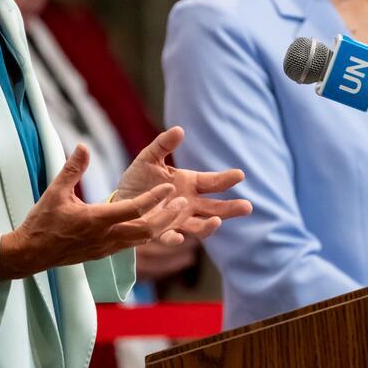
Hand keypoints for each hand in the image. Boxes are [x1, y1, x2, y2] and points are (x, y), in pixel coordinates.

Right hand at [0, 145, 192, 279]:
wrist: (31, 254)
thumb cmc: (42, 222)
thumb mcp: (55, 192)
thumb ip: (73, 169)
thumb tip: (83, 145)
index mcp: (96, 220)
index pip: (133, 209)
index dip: (154, 198)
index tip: (170, 187)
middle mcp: (106, 237)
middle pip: (147, 230)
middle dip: (167, 217)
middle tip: (183, 202)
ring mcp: (107, 248)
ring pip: (143, 240)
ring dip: (162, 226)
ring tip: (177, 211)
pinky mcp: (104, 253)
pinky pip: (133, 244)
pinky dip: (148, 235)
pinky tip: (156, 224)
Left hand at [115, 126, 251, 243]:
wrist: (119, 201)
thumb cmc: (138, 179)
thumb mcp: (149, 158)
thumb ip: (163, 144)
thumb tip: (179, 129)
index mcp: (189, 183)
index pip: (212, 182)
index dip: (226, 179)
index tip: (240, 175)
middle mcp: (188, 204)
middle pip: (214, 208)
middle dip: (231, 209)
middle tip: (247, 207)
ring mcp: (177, 220)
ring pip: (198, 226)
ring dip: (208, 226)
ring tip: (217, 221)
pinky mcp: (160, 231)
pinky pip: (170, 237)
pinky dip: (175, 238)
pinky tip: (179, 236)